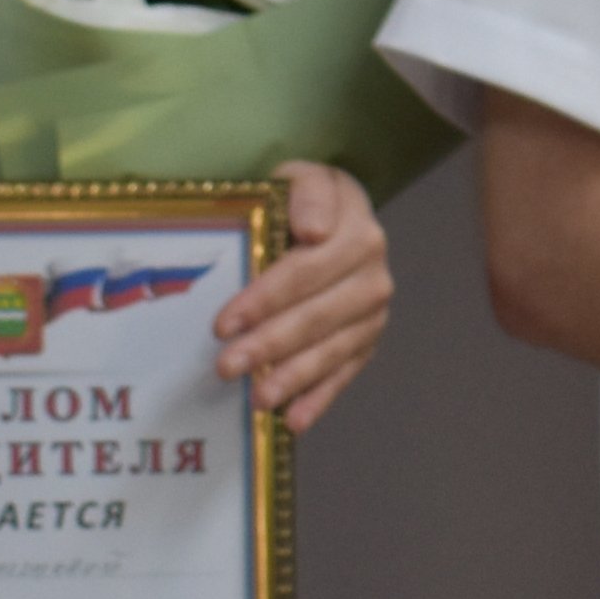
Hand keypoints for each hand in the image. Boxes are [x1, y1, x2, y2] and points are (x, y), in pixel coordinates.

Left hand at [212, 163, 392, 427]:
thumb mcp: (297, 177)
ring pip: (332, 349)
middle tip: (226, 366)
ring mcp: (374, 311)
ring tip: (257, 399)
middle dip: (270, 344)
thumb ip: (305, 193)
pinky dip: (320, 398)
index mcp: (357, 229)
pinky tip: (294, 420)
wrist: (330, 216)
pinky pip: (345, 373)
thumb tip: (314, 230)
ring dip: (293, 377)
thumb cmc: (299, 200)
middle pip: (319, 315)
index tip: (225, 322)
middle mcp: (373, 274)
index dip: (267, 298)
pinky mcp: (368, 340)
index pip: (309, 269)